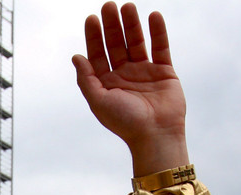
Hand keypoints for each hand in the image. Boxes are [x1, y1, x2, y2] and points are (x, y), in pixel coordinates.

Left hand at [72, 2, 187, 174]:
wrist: (156, 135)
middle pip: (116, 44)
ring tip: (128, 6)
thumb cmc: (125, 122)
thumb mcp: (99, 101)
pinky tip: (153, 16)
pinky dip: (158, 32)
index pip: (98, 54)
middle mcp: (124, 75)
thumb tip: (76, 56)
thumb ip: (86, 79)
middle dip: (112, 25)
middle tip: (109, 5)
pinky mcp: (164, 72)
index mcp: (107, 82)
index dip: (94, 36)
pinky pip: (160, 47)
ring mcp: (145, 72)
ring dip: (132, 24)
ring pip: (137, 42)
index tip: (92, 19)